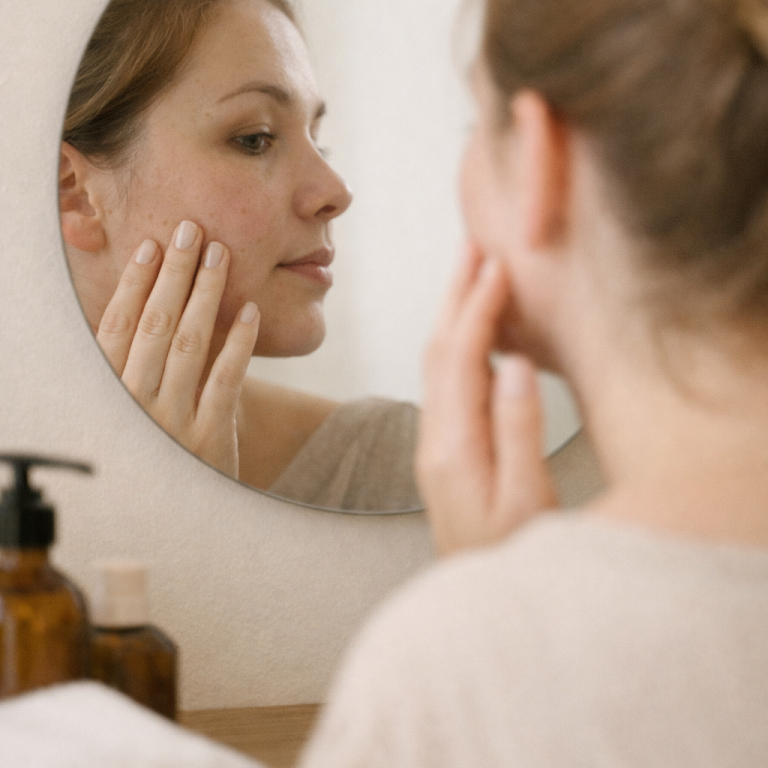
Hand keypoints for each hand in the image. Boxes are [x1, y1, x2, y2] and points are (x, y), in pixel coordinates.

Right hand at [96, 220, 259, 477]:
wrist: (177, 520)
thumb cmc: (154, 454)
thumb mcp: (132, 416)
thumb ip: (138, 369)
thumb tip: (151, 304)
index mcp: (110, 395)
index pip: (118, 326)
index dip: (135, 284)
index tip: (152, 246)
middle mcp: (135, 405)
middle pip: (156, 325)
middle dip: (174, 273)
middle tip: (191, 230)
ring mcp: (173, 421)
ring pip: (191, 344)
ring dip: (206, 294)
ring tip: (220, 255)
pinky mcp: (210, 437)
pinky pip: (227, 380)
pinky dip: (239, 343)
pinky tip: (250, 310)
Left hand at [417, 244, 557, 556]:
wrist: (477, 597)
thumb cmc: (512, 555)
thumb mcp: (528, 500)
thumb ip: (519, 432)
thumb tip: (515, 365)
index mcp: (454, 445)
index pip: (462, 358)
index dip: (477, 308)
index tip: (494, 264)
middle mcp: (434, 438)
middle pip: (437, 351)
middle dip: (453, 295)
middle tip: (471, 245)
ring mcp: (434, 444)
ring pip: (436, 365)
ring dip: (451, 315)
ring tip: (471, 275)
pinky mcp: (443, 450)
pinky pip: (443, 383)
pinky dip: (456, 346)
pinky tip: (473, 334)